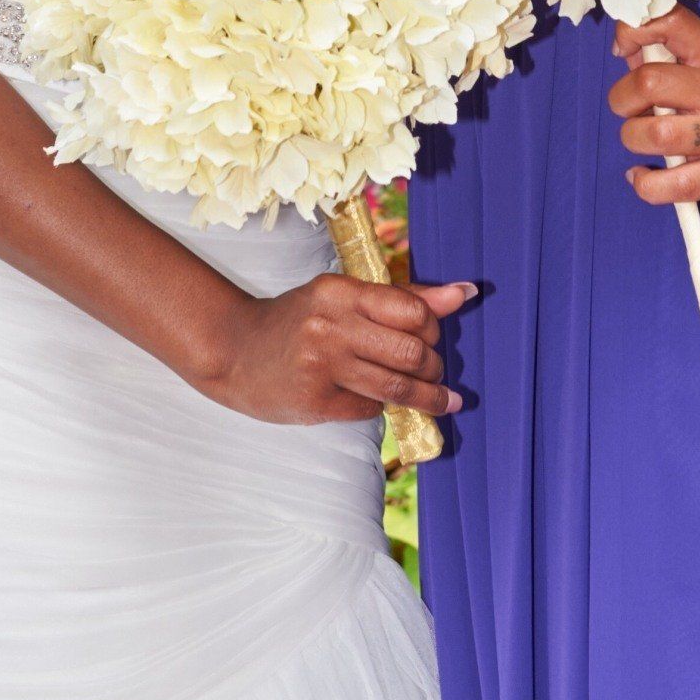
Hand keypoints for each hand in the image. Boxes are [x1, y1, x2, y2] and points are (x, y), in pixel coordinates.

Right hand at [199, 272, 471, 426]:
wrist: (235, 351)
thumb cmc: (298, 319)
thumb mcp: (344, 297)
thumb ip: (403, 298)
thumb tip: (465, 293)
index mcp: (340, 291)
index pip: (412, 311)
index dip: (434, 330)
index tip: (436, 339)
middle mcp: (330, 325)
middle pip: (410, 352)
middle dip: (434, 367)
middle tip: (437, 372)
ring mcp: (320, 366)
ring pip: (396, 386)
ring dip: (428, 397)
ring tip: (442, 401)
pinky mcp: (314, 402)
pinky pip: (369, 408)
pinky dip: (383, 406)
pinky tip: (381, 401)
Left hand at [609, 4, 699, 208]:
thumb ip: (676, 55)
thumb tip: (627, 52)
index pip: (670, 22)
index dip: (633, 29)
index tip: (624, 47)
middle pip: (649, 82)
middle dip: (622, 97)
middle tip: (630, 106)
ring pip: (653, 134)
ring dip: (632, 138)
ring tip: (642, 140)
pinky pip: (667, 186)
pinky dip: (644, 183)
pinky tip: (644, 175)